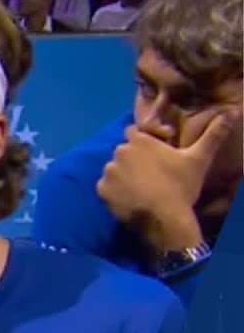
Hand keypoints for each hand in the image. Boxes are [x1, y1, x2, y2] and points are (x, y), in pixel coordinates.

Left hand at [97, 115, 234, 253]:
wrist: (166, 219)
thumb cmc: (182, 187)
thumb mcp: (199, 159)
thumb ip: (212, 135)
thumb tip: (231, 113)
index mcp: (140, 141)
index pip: (133, 132)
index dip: (143, 141)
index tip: (155, 155)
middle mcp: (120, 152)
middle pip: (124, 152)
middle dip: (133, 159)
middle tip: (150, 175)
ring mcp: (109, 171)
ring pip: (114, 169)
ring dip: (123, 175)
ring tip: (141, 188)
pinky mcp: (101, 190)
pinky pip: (106, 186)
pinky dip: (114, 191)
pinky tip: (130, 198)